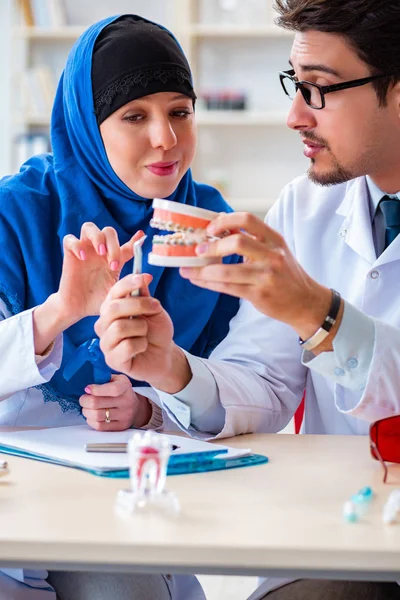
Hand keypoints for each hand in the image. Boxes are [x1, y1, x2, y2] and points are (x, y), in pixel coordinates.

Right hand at [57, 223, 144, 321]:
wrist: (78, 309)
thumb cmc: (98, 302)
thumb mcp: (117, 294)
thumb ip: (131, 284)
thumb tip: (149, 276)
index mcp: (113, 259)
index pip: (127, 246)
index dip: (135, 240)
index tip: (142, 236)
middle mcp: (100, 252)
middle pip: (108, 232)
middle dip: (113, 243)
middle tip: (114, 263)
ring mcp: (85, 251)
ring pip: (89, 228)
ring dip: (97, 237)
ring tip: (101, 252)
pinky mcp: (70, 255)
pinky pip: (69, 239)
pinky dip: (76, 244)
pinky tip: (83, 257)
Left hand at [79, 374, 151, 430]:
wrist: (136, 407)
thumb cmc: (121, 391)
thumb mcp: (117, 379)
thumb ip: (104, 378)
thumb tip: (88, 381)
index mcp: (125, 387)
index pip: (112, 389)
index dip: (96, 389)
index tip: (87, 389)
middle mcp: (127, 401)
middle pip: (97, 403)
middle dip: (85, 400)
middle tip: (83, 399)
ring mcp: (124, 415)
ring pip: (96, 415)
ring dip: (86, 411)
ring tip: (86, 408)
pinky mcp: (120, 426)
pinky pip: (99, 426)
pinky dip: (90, 420)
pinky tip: (91, 416)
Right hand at [95, 274, 191, 392]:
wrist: (164, 356)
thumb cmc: (156, 332)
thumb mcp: (154, 310)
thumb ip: (145, 295)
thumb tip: (143, 276)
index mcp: (111, 309)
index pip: (112, 293)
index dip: (126, 284)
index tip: (142, 278)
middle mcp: (104, 325)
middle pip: (112, 309)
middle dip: (138, 305)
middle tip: (155, 307)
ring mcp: (106, 343)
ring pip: (119, 327)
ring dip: (141, 328)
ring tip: (145, 333)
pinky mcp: (112, 360)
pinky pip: (126, 347)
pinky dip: (141, 345)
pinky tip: (142, 347)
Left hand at [179, 212, 332, 340]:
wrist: (306, 302)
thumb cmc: (286, 275)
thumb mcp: (275, 251)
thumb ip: (252, 240)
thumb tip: (219, 228)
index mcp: (275, 239)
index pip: (248, 220)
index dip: (225, 221)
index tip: (210, 228)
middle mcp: (272, 255)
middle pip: (237, 243)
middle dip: (212, 246)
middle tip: (198, 250)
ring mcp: (266, 276)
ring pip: (227, 271)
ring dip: (203, 270)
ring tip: (188, 270)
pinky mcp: (259, 294)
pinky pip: (227, 287)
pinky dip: (208, 283)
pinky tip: (198, 280)